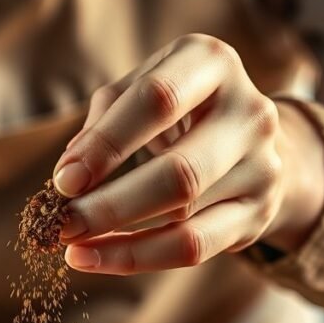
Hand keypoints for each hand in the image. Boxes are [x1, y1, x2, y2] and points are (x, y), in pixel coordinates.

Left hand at [52, 34, 323, 272]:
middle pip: (178, 172)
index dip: (106, 143)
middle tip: (62, 225)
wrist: (249, 143)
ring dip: (118, 237)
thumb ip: (103, 122)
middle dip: (110, 205)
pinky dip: (138, 257)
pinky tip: (97, 259)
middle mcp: (248, 112)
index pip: (157, 99)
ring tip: (73, 246)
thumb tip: (69, 176)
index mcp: (212, 63)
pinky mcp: (257, 213)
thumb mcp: (139, 93)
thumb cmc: (175, 111)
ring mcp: (262, 166)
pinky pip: (194, 247)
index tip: (63, 181)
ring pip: (184, 216)